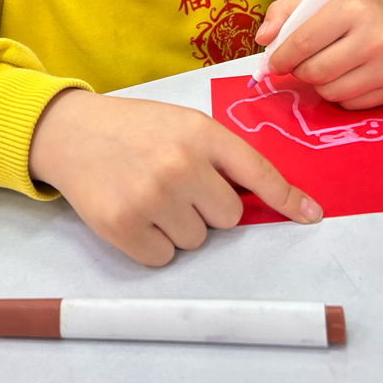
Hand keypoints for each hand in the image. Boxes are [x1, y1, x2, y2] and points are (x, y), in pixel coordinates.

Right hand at [29, 89, 322, 265]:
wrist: (71, 132)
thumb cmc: (135, 129)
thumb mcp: (182, 124)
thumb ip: (220, 155)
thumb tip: (265, 201)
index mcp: (200, 133)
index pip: (257, 172)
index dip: (287, 198)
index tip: (311, 217)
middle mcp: (180, 164)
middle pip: (228, 218)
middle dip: (208, 207)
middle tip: (177, 184)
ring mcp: (151, 197)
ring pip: (196, 241)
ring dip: (179, 226)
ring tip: (151, 194)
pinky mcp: (123, 225)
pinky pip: (164, 258)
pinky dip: (153, 243)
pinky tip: (135, 213)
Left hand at [256, 0, 382, 109]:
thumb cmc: (350, 7)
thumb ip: (281, 14)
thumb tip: (263, 40)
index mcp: (352, 9)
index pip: (303, 43)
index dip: (280, 57)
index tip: (272, 63)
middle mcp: (375, 38)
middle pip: (315, 72)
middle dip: (298, 70)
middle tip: (300, 63)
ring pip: (330, 93)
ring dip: (318, 84)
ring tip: (326, 65)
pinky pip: (349, 105)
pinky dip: (339, 94)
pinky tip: (347, 74)